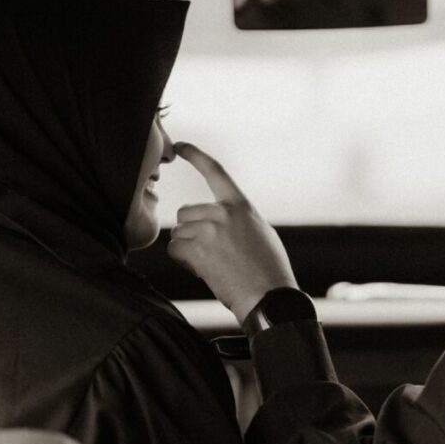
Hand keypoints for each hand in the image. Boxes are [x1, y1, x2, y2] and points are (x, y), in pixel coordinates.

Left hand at [168, 142, 296, 322]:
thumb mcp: (261, 234)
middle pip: (185, 213)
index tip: (180, 146)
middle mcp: (224, 213)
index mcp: (241, 206)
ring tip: (213, 264)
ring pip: (178, 233)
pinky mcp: (198, 249)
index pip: (215, 172)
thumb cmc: (269, 271)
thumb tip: (220, 218)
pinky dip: (184, 261)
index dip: (195, 156)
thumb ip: (239, 220)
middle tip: (211, 253)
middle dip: (191, 232)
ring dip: (188, 249)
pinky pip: (175, 249)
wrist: (269, 297)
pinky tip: (204, 270)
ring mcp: (210, 230)